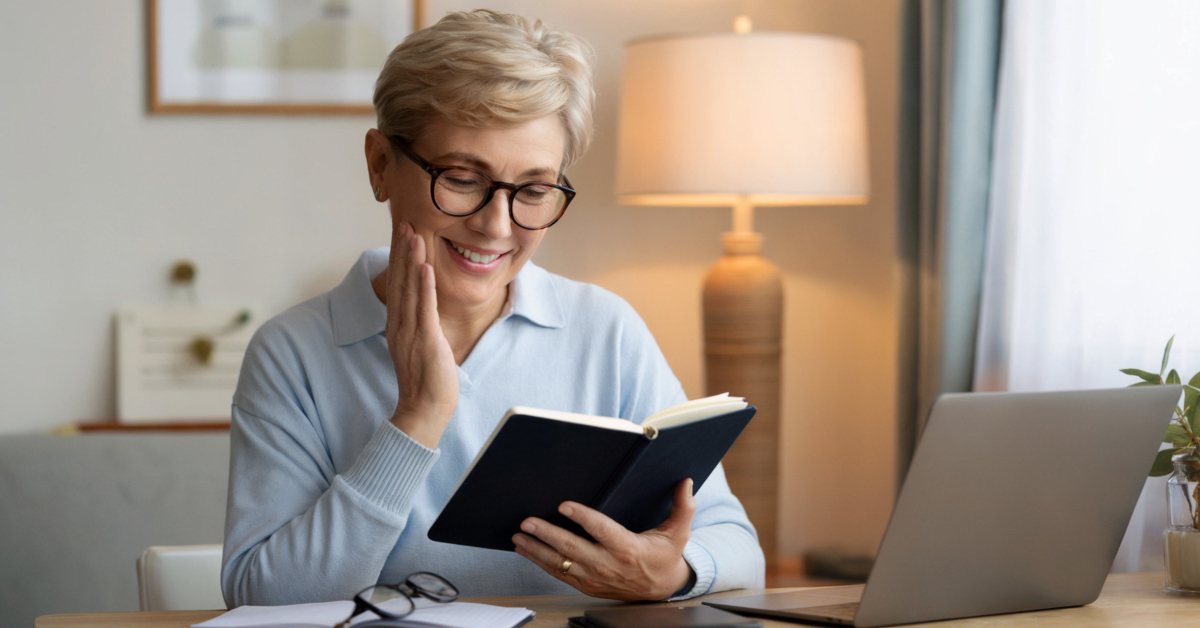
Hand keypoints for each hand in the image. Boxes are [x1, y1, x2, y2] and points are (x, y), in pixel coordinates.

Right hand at [384, 222, 458, 448]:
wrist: (424, 408)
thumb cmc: (426, 379)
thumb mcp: (418, 345)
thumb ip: (418, 323)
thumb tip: (424, 306)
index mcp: (397, 324)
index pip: (397, 284)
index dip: (399, 258)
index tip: (403, 234)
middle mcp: (399, 324)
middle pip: (399, 280)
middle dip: (402, 250)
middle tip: (405, 222)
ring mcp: (410, 331)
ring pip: (409, 289)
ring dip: (411, 260)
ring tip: (414, 235)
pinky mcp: (425, 340)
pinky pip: (423, 308)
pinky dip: (424, 286)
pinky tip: (424, 267)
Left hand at [512, 478, 696, 600]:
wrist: (661, 589)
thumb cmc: (665, 556)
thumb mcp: (678, 532)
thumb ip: (683, 507)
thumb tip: (687, 482)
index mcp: (627, 548)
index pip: (601, 530)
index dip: (582, 517)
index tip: (564, 505)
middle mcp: (607, 564)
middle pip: (571, 547)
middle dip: (546, 533)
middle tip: (527, 521)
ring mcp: (594, 577)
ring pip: (559, 563)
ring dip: (536, 548)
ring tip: (519, 535)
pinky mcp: (586, 584)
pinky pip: (558, 573)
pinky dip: (539, 561)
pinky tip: (526, 549)